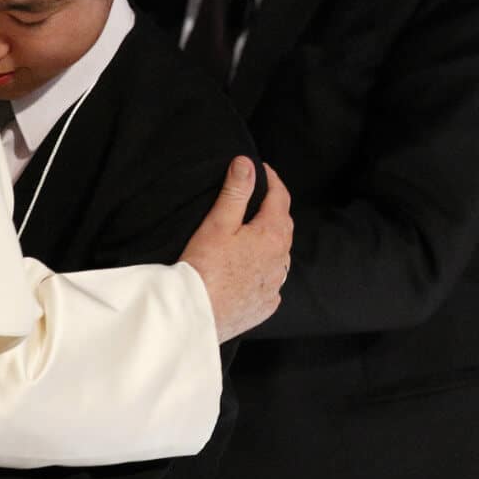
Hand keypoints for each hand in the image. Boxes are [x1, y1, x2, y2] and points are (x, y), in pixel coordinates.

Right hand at [178, 158, 292, 341]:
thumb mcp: (219, 222)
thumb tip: (247, 164)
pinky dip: (263, 271)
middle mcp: (281, 261)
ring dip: (269, 242)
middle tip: (257, 197)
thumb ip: (236, 191)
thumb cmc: (205, 267)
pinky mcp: (264, 305)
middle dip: (273, 208)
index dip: (272, 179)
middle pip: (283, 226)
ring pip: (279, 256)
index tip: (262, 169)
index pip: (280, 197)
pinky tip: (248, 271)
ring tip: (251, 234)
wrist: (196, 314)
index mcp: (273, 235)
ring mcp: (275, 286)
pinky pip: (271, 283)